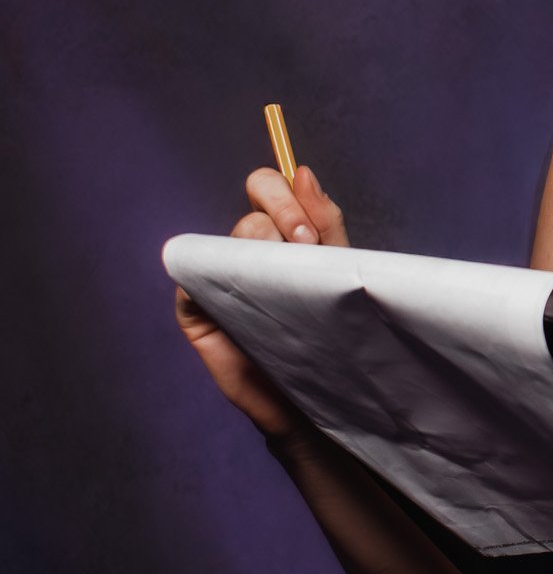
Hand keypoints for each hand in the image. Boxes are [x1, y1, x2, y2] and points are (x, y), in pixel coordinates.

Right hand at [173, 163, 348, 438]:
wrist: (313, 401)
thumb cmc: (327, 339)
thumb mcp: (336, 274)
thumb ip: (324, 224)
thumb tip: (302, 172)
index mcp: (282, 236)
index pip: (272, 187)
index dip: (288, 198)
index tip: (310, 235)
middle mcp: (248, 249)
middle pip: (254, 201)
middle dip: (283, 215)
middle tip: (303, 248)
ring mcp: (219, 275)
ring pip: (233, 235)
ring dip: (263, 249)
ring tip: (287, 284)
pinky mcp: (196, 307)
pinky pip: (194, 273)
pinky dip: (216, 276)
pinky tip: (243, 295)